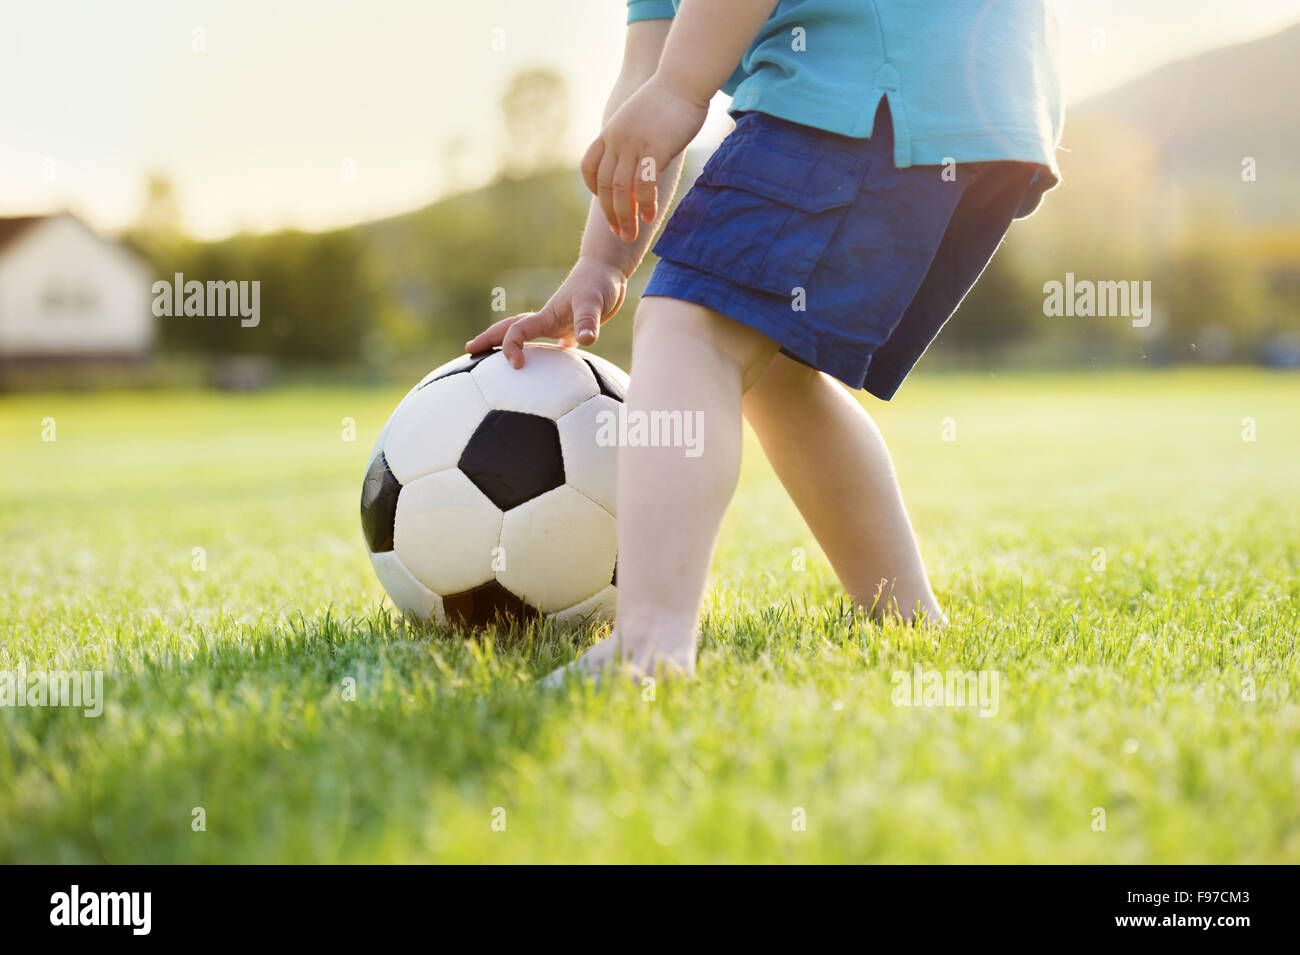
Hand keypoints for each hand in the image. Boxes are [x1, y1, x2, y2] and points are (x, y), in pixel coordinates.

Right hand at [465, 257, 627, 367]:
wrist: (608, 269)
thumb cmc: (599, 283)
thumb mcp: (594, 302)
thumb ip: (588, 321)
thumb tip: (587, 340)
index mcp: (546, 317)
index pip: (517, 332)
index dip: (510, 347)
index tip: (516, 365)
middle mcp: (547, 320)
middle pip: (510, 329)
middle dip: (488, 339)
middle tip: (468, 351)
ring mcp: (559, 323)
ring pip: (528, 336)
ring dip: (512, 345)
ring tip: (504, 361)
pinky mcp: (572, 326)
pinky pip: (553, 345)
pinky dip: (546, 355)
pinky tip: (549, 370)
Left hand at [581, 75, 707, 242]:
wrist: (683, 79)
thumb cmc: (669, 98)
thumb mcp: (641, 117)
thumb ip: (635, 137)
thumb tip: (641, 156)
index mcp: (610, 132)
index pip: (590, 165)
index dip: (593, 187)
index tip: (603, 202)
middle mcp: (616, 140)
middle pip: (604, 185)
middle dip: (610, 214)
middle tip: (619, 234)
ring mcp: (633, 145)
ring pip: (621, 190)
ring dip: (624, 217)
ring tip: (629, 234)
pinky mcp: (654, 150)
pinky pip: (644, 186)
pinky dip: (644, 205)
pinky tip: (650, 216)